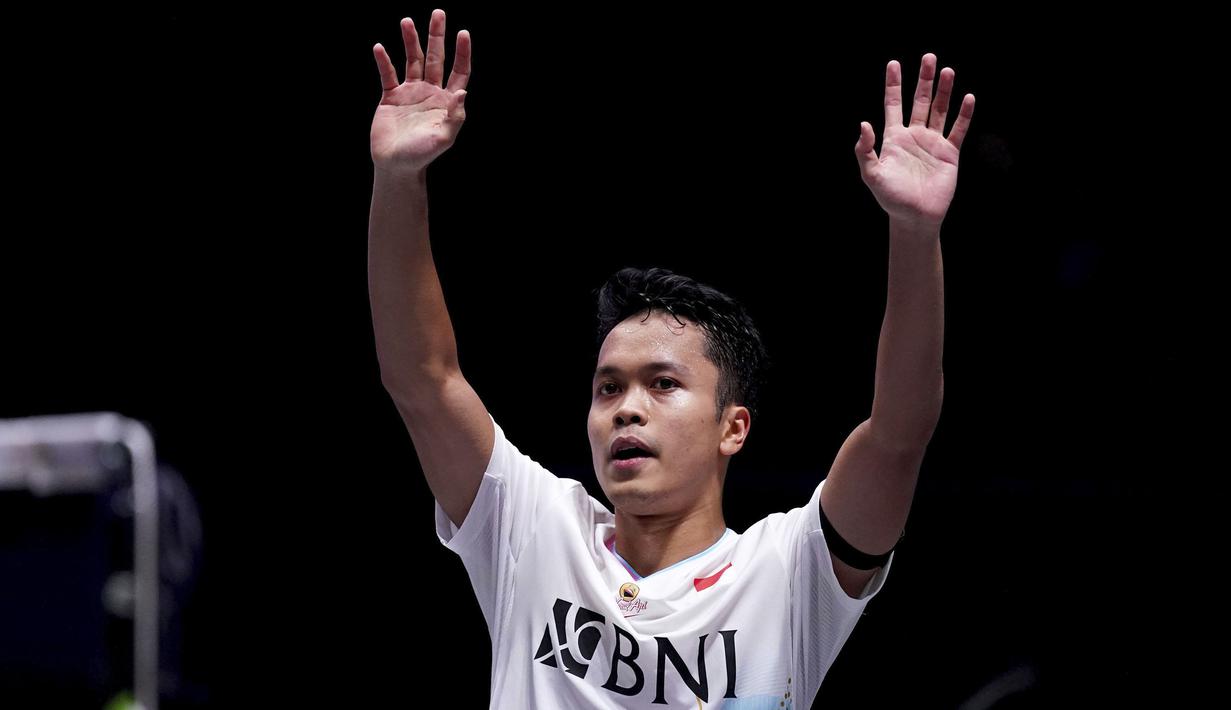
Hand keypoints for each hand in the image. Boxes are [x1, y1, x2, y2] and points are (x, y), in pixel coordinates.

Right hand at [370, 10, 470, 176]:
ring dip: (410, 41)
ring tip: (407, 21)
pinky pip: (387, 75)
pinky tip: (380, 48)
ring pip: (411, 61)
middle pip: (435, 58)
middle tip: (438, 13)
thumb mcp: (443, 138)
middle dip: (436, 36)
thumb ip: (455, 117)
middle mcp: (430, 92)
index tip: (462, 33)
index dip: (462, 52)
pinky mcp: (390, 97)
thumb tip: (462, 92)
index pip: (459, 71)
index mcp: (446, 101)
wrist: (396, 165)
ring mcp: (410, 93)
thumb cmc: (422, 155)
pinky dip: (384, 61)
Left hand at [855, 53, 973, 230]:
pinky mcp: (950, 153)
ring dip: (944, 91)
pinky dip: (964, 115)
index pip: (893, 104)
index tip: (894, 64)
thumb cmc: (891, 198)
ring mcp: (933, 143)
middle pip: (920, 101)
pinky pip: (958, 130)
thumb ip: (865, 151)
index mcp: (894, 138)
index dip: (893, 84)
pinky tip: (967, 98)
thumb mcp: (872, 175)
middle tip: (929, 57)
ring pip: (939, 110)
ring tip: (947, 70)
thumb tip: (863, 124)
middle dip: (924, 80)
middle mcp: (914, 136)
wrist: (915, 217)